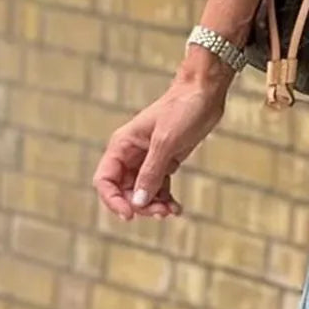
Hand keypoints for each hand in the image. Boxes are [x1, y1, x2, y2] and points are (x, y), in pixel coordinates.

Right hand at [91, 56, 231, 221]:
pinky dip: (165, 200)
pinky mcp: (165, 162)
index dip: (113, 200)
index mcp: (122, 145)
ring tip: (172, 211)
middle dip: (140, 206)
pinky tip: (176, 208)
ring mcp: (148, 160)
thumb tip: (139, 202)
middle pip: (125, 191)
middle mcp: (131, 155)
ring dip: (154, 206)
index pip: (104, 180)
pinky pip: (158, 188)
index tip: (130, 214)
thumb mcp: (165, 142)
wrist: (204, 94)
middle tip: (161, 213)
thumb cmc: (182, 109)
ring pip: (142, 193)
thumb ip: (151, 173)